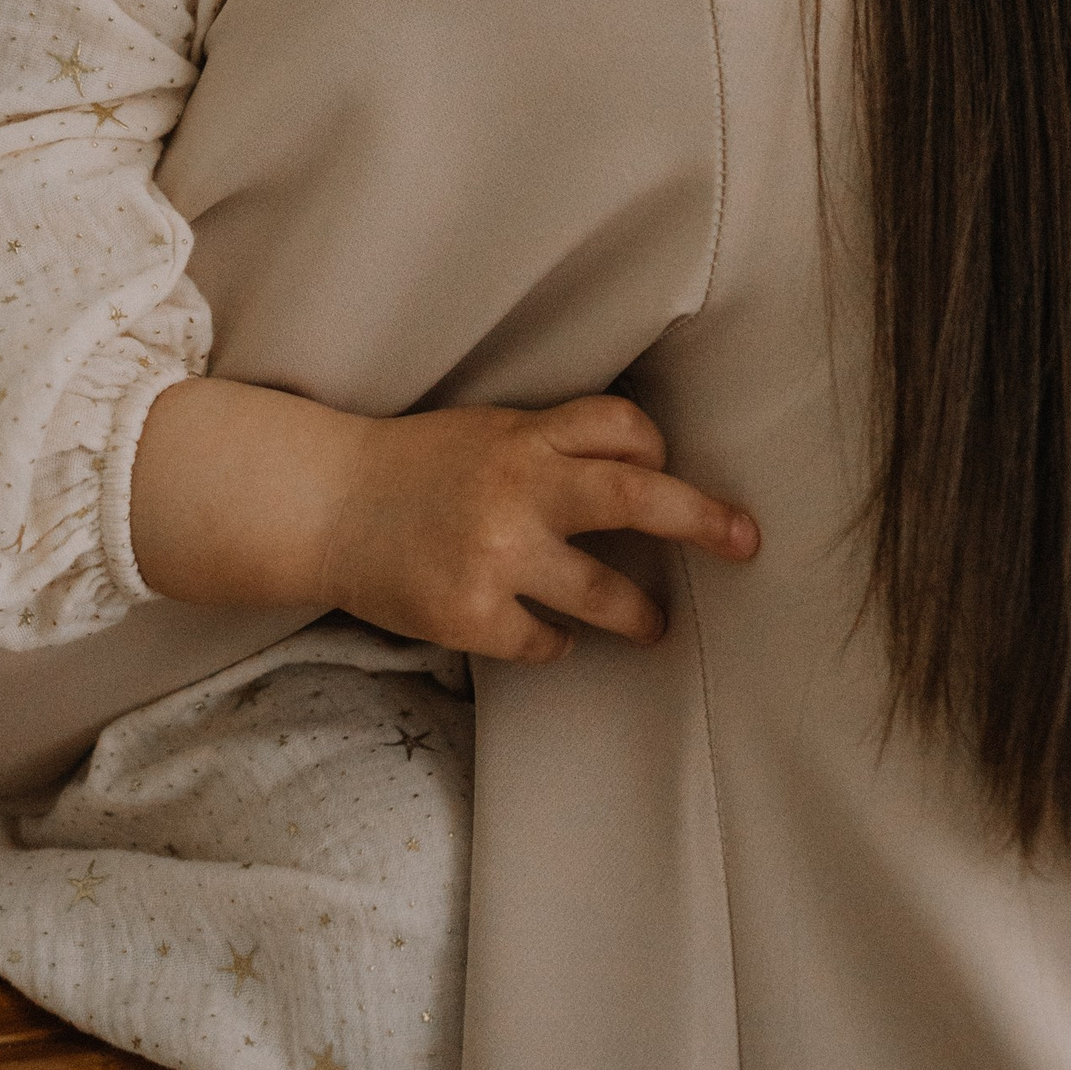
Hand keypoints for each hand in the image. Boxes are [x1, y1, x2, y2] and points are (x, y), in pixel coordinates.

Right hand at [129, 378, 757, 658]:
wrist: (325, 505)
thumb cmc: (412, 467)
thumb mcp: (487, 430)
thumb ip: (551, 444)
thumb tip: (637, 469)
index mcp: (525, 434)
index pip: (622, 429)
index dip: (654, 450)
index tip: (663, 470)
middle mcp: (519, 487)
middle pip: (639, 499)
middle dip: (703, 519)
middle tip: (745, 542)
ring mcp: (497, 553)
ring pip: (603, 593)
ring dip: (640, 613)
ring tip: (655, 625)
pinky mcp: (471, 612)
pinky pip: (543, 639)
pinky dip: (556, 641)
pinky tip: (550, 636)